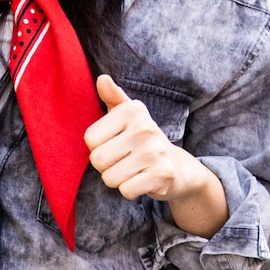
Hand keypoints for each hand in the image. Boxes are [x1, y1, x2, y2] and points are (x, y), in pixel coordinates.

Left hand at [84, 74, 228, 237]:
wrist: (178, 167)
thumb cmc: (143, 139)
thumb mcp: (129, 115)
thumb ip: (113, 97)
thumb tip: (102, 79)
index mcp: (132, 111)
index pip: (90, 139)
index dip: (98, 147)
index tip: (115, 144)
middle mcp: (145, 128)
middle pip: (98, 160)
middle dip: (106, 166)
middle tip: (124, 160)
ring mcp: (155, 152)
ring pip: (110, 178)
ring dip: (118, 179)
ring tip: (133, 169)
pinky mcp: (162, 175)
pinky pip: (126, 190)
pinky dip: (130, 190)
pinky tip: (142, 180)